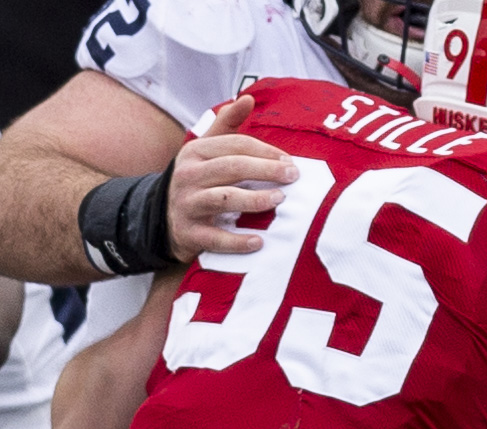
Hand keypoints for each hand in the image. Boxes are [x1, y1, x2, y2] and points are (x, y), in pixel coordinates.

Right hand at [167, 95, 298, 260]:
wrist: (164, 216)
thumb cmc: (198, 178)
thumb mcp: (206, 149)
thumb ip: (228, 124)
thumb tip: (248, 98)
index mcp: (196, 152)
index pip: (234, 145)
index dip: (265, 151)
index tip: (290, 161)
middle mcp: (189, 176)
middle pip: (232, 168)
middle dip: (266, 170)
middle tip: (293, 176)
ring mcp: (188, 204)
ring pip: (223, 199)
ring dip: (254, 200)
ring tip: (279, 200)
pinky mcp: (190, 233)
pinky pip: (215, 238)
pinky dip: (237, 241)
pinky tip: (259, 241)